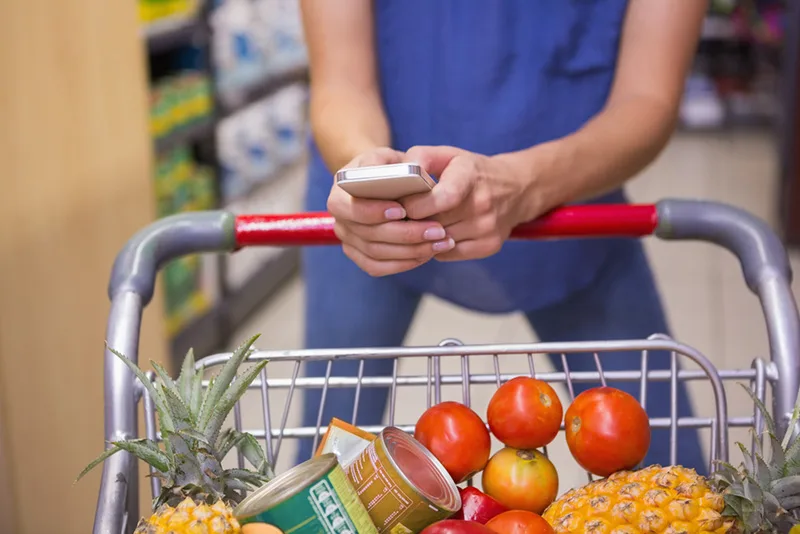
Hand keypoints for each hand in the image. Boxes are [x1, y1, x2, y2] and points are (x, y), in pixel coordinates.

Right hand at [327, 147, 456, 276]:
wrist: (380, 185)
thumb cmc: (384, 169)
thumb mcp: (383, 157)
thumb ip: (381, 162)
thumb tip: (383, 175)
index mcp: (340, 195)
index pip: (352, 208)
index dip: (375, 212)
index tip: (403, 210)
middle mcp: (340, 222)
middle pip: (369, 236)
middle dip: (405, 235)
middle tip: (437, 230)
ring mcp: (349, 242)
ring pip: (377, 255)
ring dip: (411, 251)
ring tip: (440, 242)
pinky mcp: (361, 258)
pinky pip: (379, 268)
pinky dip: (404, 263)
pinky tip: (426, 254)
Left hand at [402, 145, 535, 261]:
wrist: (516, 189)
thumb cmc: (471, 171)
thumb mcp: (449, 155)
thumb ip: (422, 157)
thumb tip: (401, 173)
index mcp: (470, 176)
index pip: (443, 198)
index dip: (415, 204)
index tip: (402, 205)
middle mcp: (483, 203)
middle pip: (435, 222)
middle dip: (412, 222)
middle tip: (401, 217)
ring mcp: (488, 228)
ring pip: (438, 242)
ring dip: (422, 236)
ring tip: (418, 224)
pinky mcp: (489, 246)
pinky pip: (447, 254)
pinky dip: (435, 248)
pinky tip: (435, 234)